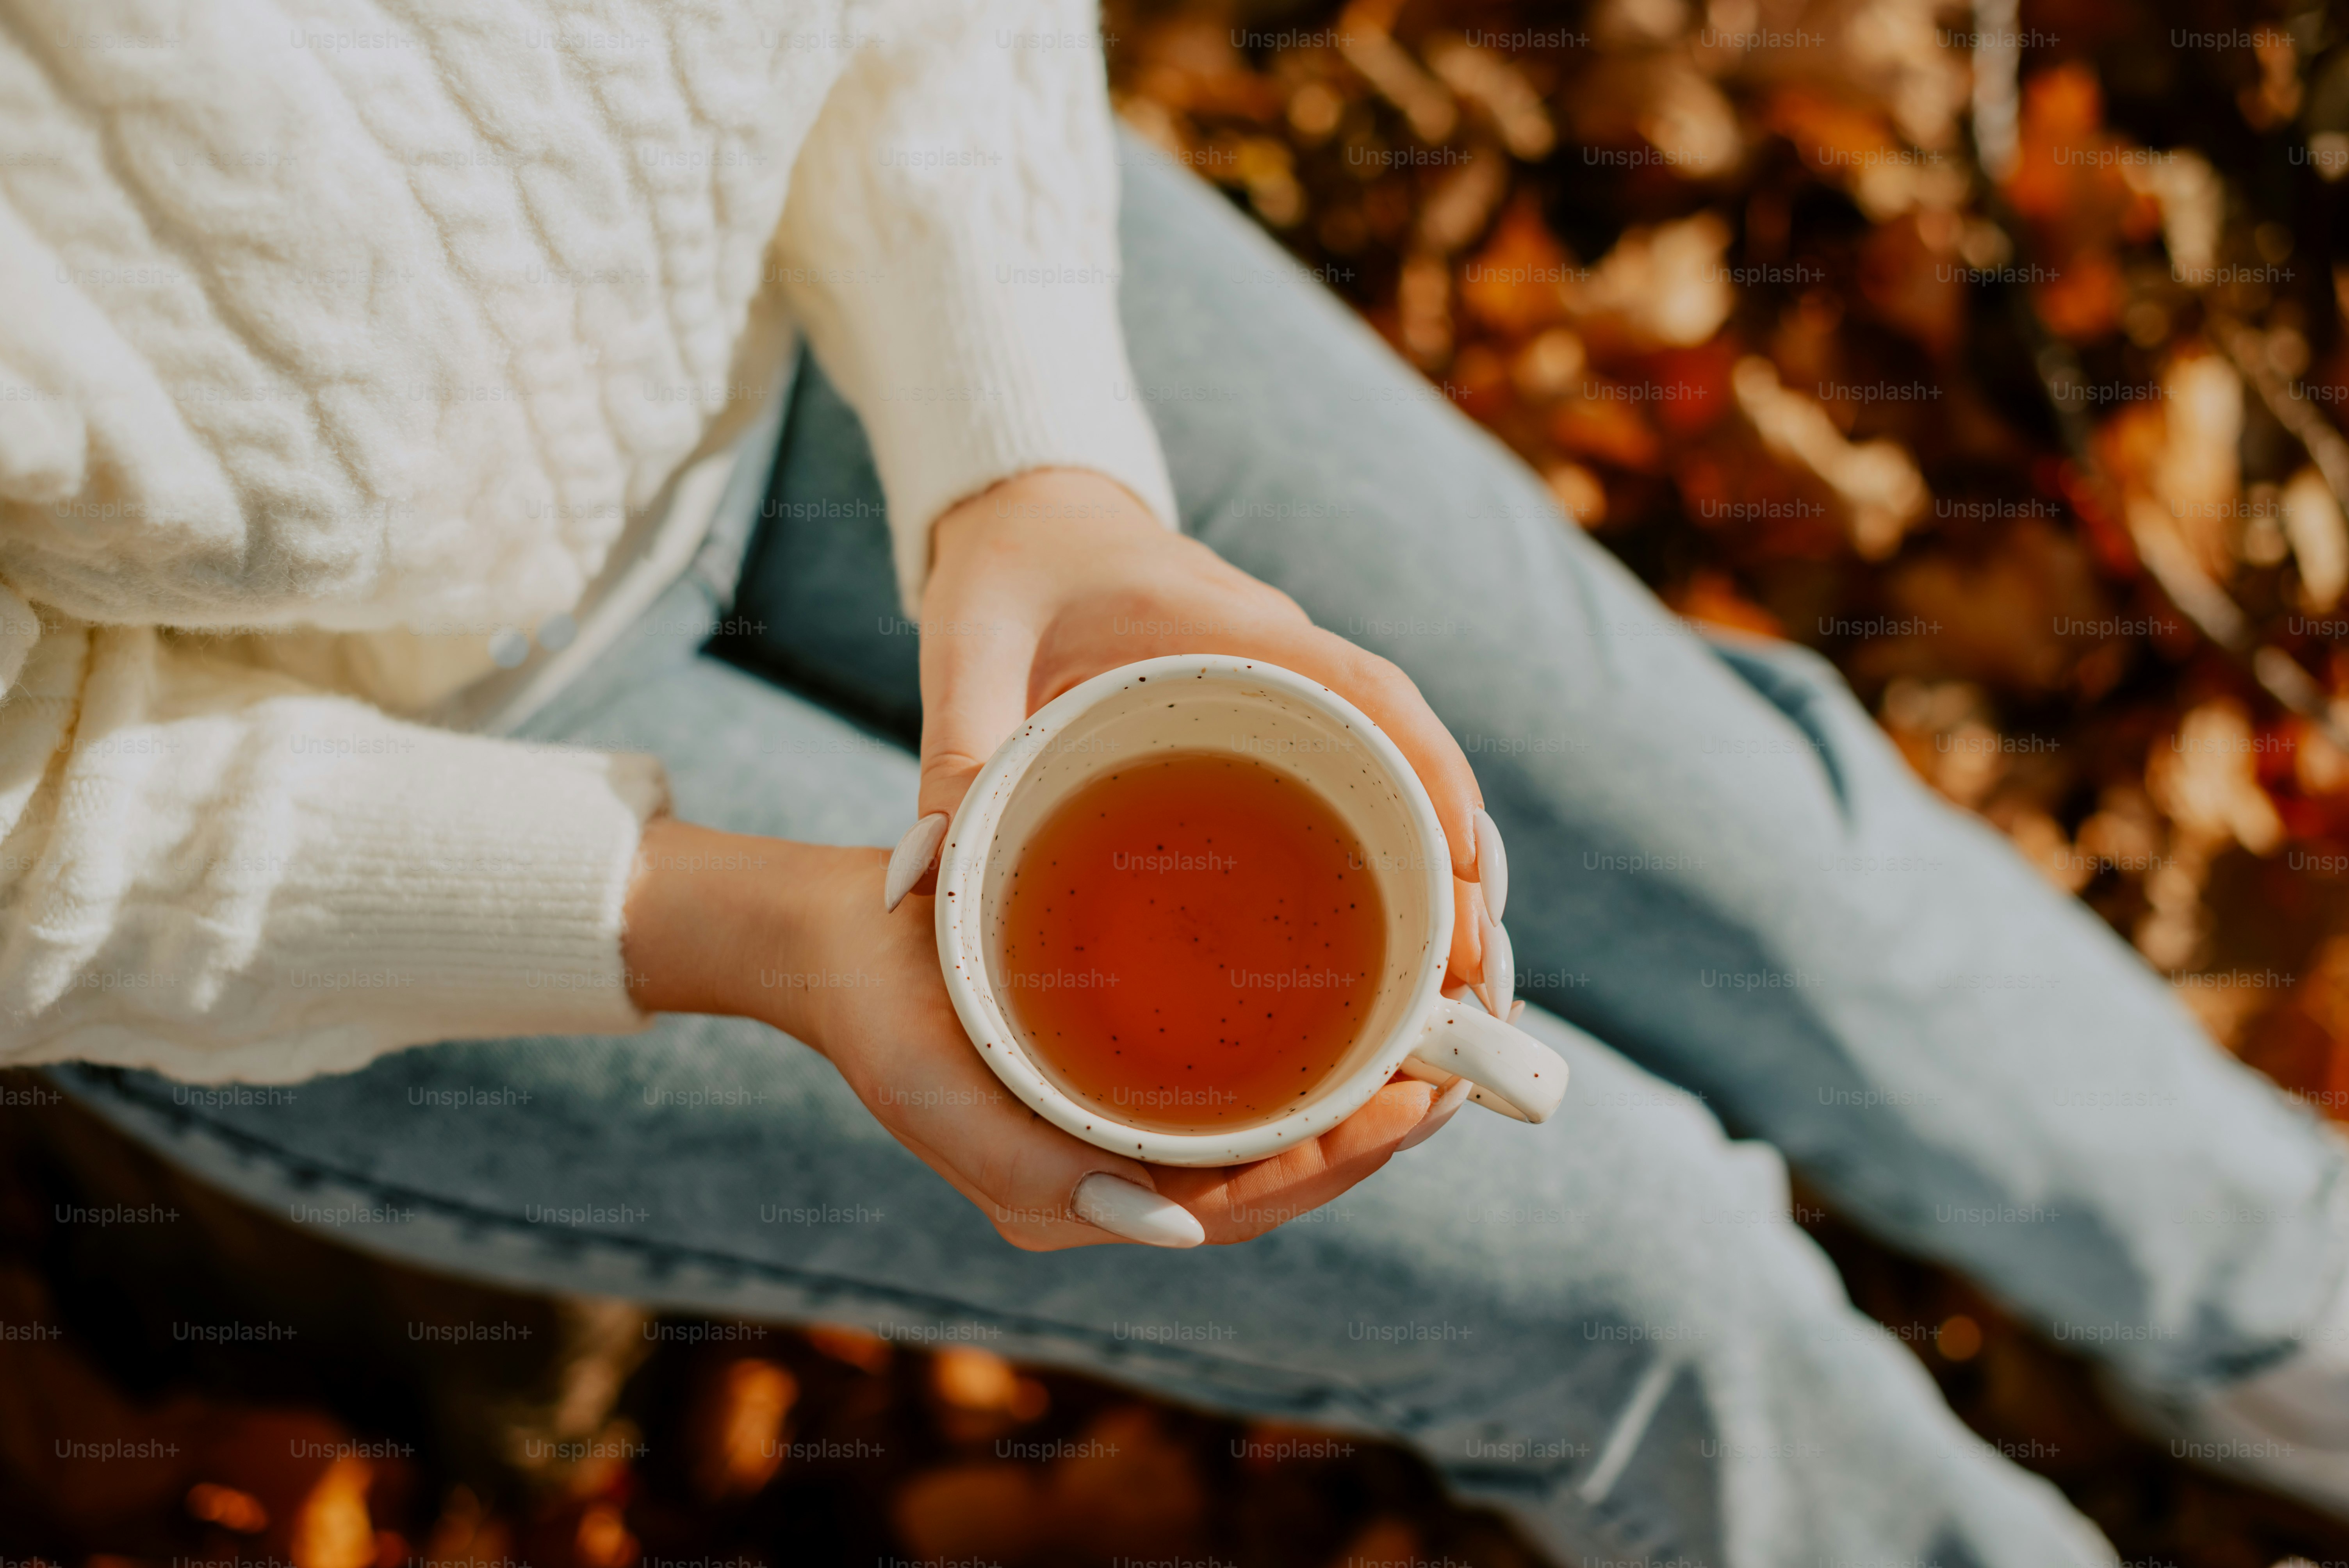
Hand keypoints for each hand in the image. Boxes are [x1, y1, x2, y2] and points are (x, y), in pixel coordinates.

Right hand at [623, 820, 1443, 1249]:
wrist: (835, 940)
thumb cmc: (881, 1010)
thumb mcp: (937, 1093)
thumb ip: (1038, 1171)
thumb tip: (1171, 1230)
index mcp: (1071, 1201)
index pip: (1235, 1205)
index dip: (1333, 1164)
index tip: (1414, 1104)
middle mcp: (1106, 1179)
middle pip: (1265, 1181)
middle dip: (1364, 1140)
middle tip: (1455, 1078)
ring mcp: (1111, 1129)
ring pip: (1257, 1139)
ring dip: (1344, 1105)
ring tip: (1429, 1052)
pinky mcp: (1114, 1075)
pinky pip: (1224, 1090)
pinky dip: (1293, 1067)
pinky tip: (1348, 1022)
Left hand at [906, 468, 1509, 1005]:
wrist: (1031, 510)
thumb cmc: (1008, 568)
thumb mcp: (967, 642)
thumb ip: (954, 744)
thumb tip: (924, 876)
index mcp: (1228, 627)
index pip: (1368, 694)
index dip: (1431, 779)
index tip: (1469, 869)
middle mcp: (1282, 653)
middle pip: (1409, 748)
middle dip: (1458, 855)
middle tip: (1476, 973)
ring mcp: (1287, 684)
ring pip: (1397, 770)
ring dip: (1439, 864)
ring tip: (1458, 984)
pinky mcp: (1274, 716)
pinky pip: (1355, 777)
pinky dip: (1389, 849)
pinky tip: (1396, 939)